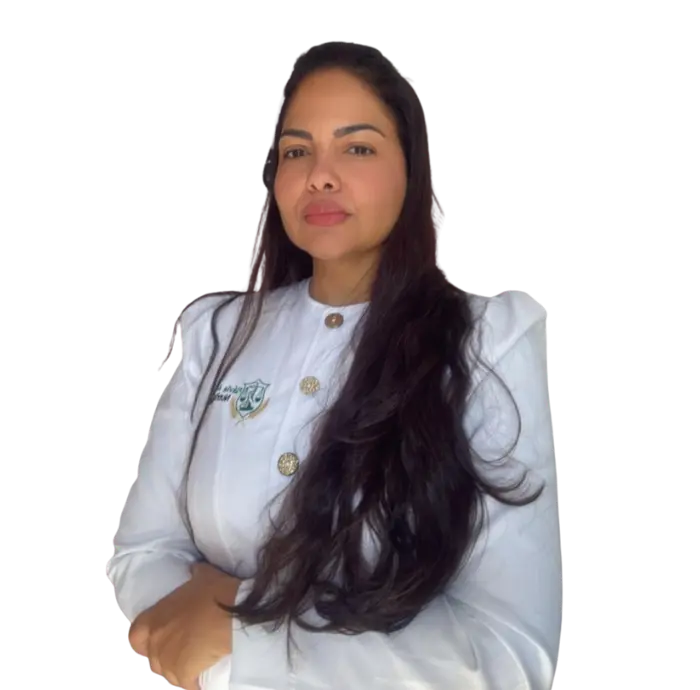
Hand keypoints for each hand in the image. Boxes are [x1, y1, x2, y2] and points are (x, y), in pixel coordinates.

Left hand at [128, 561, 239, 687]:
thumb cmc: (216, 592)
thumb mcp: (204, 575)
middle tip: (183, 653)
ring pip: (169, 675)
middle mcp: (156, 642)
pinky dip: (194, 684)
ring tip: (195, 667)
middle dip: (166, 658)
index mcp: (154, 618)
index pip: (135, 636)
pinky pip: (187, 685)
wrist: (232, 613)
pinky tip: (203, 681)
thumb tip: (194, 569)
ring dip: (180, 672)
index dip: (144, 640)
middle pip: (153, 660)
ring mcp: (168, 660)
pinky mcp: (184, 674)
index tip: (158, 640)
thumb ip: (194, 574)